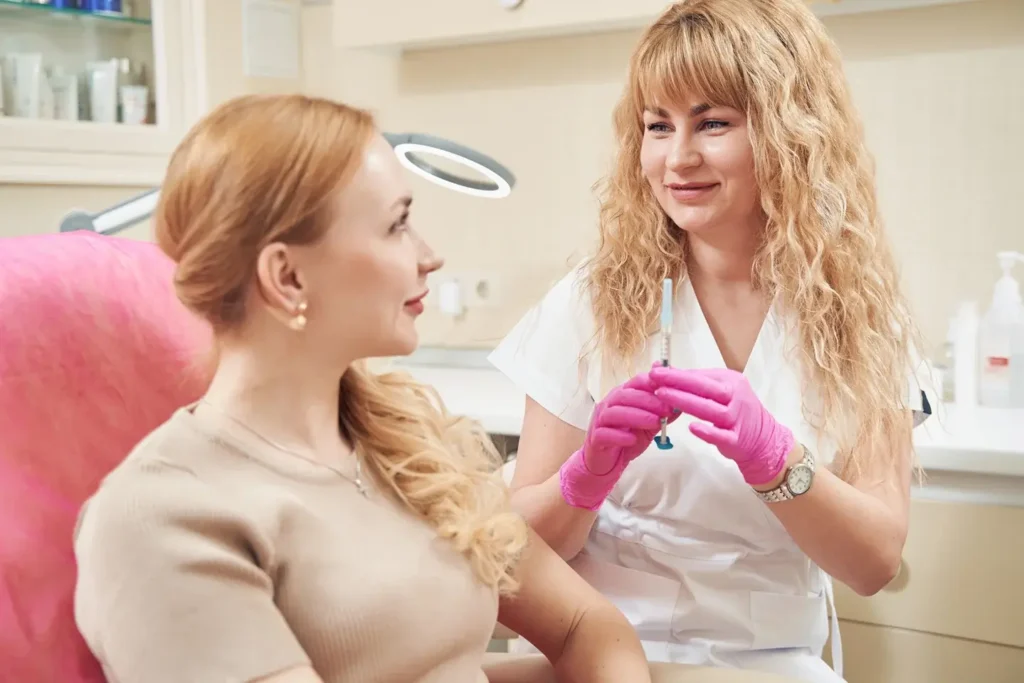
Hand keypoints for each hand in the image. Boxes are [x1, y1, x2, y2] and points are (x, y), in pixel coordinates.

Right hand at [559, 369, 677, 509]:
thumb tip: (681, 400)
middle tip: (667, 409)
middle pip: (624, 395)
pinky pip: (604, 434)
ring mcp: (600, 421)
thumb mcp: (649, 424)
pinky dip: (619, 435)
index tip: (670, 389)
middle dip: (648, 401)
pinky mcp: (595, 439)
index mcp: (622, 396)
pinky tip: (632, 439)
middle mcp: (609, 405)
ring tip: (655, 422)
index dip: (652, 383)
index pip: (635, 382)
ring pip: (614, 413)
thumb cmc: (628, 438)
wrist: (608, 462)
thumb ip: (662, 411)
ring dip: (636, 416)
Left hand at [650, 366, 793, 485]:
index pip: (701, 376)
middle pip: (705, 388)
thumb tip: (664, 369)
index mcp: (731, 382)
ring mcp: (737, 419)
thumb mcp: (721, 391)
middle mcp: (735, 397)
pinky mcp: (737, 439)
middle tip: (654, 380)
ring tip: (662, 396)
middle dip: (678, 382)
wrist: (764, 439)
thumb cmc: (736, 410)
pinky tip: (692, 428)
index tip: (655, 371)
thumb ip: (695, 382)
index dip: (677, 374)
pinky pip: (721, 435)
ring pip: (710, 410)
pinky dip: (708, 432)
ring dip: (685, 402)